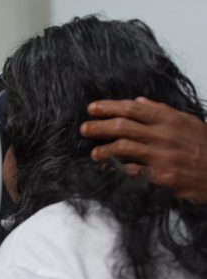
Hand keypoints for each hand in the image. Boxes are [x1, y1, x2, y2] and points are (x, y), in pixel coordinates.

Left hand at [80, 97, 206, 202]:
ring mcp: (162, 156)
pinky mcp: (161, 177)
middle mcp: (164, 135)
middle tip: (84, 129)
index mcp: (169, 119)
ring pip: (123, 148)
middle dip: (99, 127)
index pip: (132, 108)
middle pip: (123, 126)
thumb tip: (138, 101)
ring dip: (104, 150)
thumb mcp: (187, 122)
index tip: (92, 108)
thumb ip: (161, 111)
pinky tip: (109, 169)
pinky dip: (118, 169)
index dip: (109, 107)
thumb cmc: (204, 147)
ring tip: (94, 154)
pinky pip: (133, 170)